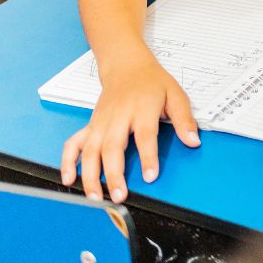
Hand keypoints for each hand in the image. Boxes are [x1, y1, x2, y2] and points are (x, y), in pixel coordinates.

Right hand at [60, 55, 199, 202]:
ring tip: (96, 197)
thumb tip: (193, 141)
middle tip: (119, 195)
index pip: (145, 135)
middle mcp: (119, 115)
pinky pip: (74, 143)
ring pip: (91, 149)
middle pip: (113, 146)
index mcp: (143, 107)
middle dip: (114, 173)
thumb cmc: (151, 81)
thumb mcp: (175, 94)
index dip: (148, 157)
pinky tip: (69, 179)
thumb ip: (184, 119)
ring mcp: (102, 121)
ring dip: (91, 174)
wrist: (126, 65)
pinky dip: (69, 161)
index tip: (150, 176)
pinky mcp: (91, 124)